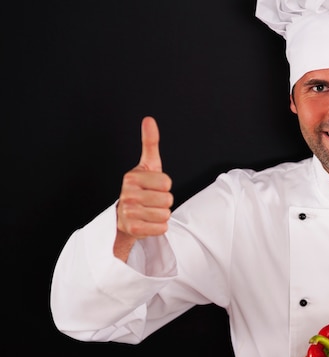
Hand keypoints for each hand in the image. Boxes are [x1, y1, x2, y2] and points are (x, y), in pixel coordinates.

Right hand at [115, 116, 172, 255]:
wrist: (124, 216)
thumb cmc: (141, 188)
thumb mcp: (148, 165)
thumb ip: (150, 143)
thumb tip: (149, 120)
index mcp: (131, 177)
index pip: (166, 182)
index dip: (164, 186)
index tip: (152, 187)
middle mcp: (127, 194)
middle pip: (168, 199)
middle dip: (164, 202)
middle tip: (151, 202)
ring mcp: (128, 212)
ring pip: (165, 214)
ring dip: (161, 215)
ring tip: (149, 212)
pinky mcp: (133, 229)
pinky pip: (161, 228)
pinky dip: (159, 227)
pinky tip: (147, 223)